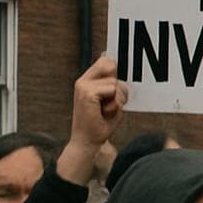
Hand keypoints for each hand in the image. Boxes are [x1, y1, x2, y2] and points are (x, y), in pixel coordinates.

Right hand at [56, 56, 127, 185]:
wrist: (88, 141)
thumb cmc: (101, 123)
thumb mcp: (110, 101)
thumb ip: (114, 85)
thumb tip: (116, 66)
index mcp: (87, 81)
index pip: (106, 61)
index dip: (115, 70)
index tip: (114, 88)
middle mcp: (83, 81)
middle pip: (113, 68)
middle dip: (119, 88)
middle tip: (111, 104)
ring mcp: (83, 86)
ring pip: (116, 84)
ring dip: (118, 100)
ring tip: (106, 111)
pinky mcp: (87, 93)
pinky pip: (113, 91)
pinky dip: (114, 104)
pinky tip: (104, 113)